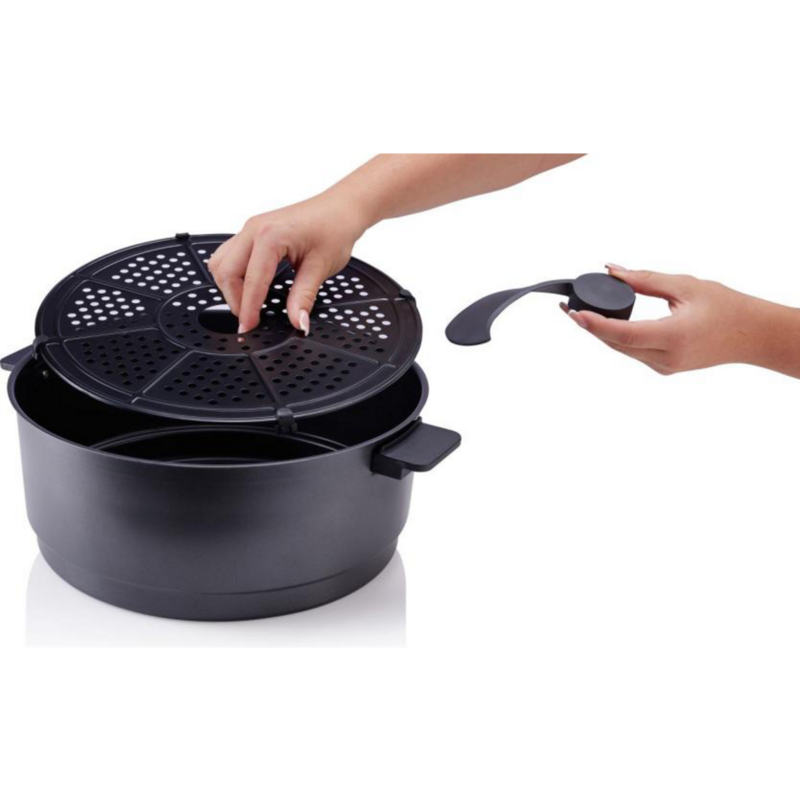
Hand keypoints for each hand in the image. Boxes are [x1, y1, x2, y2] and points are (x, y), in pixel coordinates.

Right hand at [207, 193, 367, 333]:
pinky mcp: (253, 231)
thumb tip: (297, 322)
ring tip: (248, 305)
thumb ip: (304, 297)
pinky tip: (249, 286)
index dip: (248, 309)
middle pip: (225, 271)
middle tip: (249, 319)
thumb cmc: (335, 227)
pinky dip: (233, 274)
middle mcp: (255, 229)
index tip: (249, 328)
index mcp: (270, 236)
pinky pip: (229, 254)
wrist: (341, 207)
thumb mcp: (321, 267)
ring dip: (229, 286)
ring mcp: (251, 228)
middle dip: (234, 299)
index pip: (252, 281)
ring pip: (221, 261)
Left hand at [564, 264, 799, 376]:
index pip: (624, 334)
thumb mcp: (684, 286)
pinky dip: (617, 337)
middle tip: (566, 306)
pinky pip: (632, 352)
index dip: (595, 325)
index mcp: (673, 338)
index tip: (575, 313)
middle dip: (588, 326)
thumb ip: (645, 280)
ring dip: (599, 332)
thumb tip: (612, 270)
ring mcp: (663, 367)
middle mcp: (665, 358)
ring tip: (578, 312)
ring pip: (621, 349)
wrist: (751, 335)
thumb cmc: (725, 307)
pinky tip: (603, 323)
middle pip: (615, 343)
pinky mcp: (663, 368)